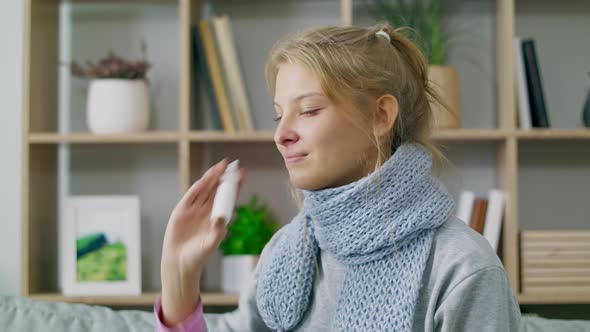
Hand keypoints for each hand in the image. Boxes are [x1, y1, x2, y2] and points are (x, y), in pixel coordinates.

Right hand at [160, 158, 244, 325]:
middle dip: (225, 177)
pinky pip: (191, 195)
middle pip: (217, 189)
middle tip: (233, 164)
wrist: (180, 262)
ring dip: (212, 177)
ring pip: (205, 189)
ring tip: (221, 166)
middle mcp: (207, 210)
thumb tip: (222, 217)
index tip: (243, 174)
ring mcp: (194, 209)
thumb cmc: (199, 255)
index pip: (228, 197)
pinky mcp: (182, 210)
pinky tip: (205, 178)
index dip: (235, 185)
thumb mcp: (210, 243)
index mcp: (218, 217)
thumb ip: (217, 231)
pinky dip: (198, 186)